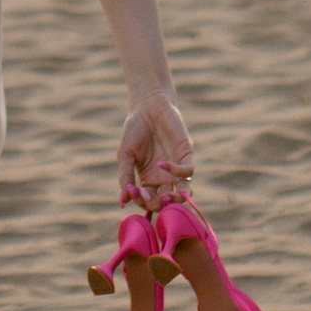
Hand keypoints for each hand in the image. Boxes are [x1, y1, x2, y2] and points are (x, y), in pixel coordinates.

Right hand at [117, 94, 193, 208]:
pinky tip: (162, 165)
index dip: (144, 203)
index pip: (149, 202)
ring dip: (177, 199)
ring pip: (184, 191)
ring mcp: (177, 167)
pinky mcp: (186, 154)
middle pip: (167, 201)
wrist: (147, 106)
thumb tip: (122, 201)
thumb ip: (125, 177)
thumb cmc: (134, 130)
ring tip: (167, 196)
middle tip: (153, 198)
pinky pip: (188, 171)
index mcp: (148, 180)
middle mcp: (164, 178)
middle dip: (161, 204)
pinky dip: (177, 172)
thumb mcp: (125, 155)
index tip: (135, 195)